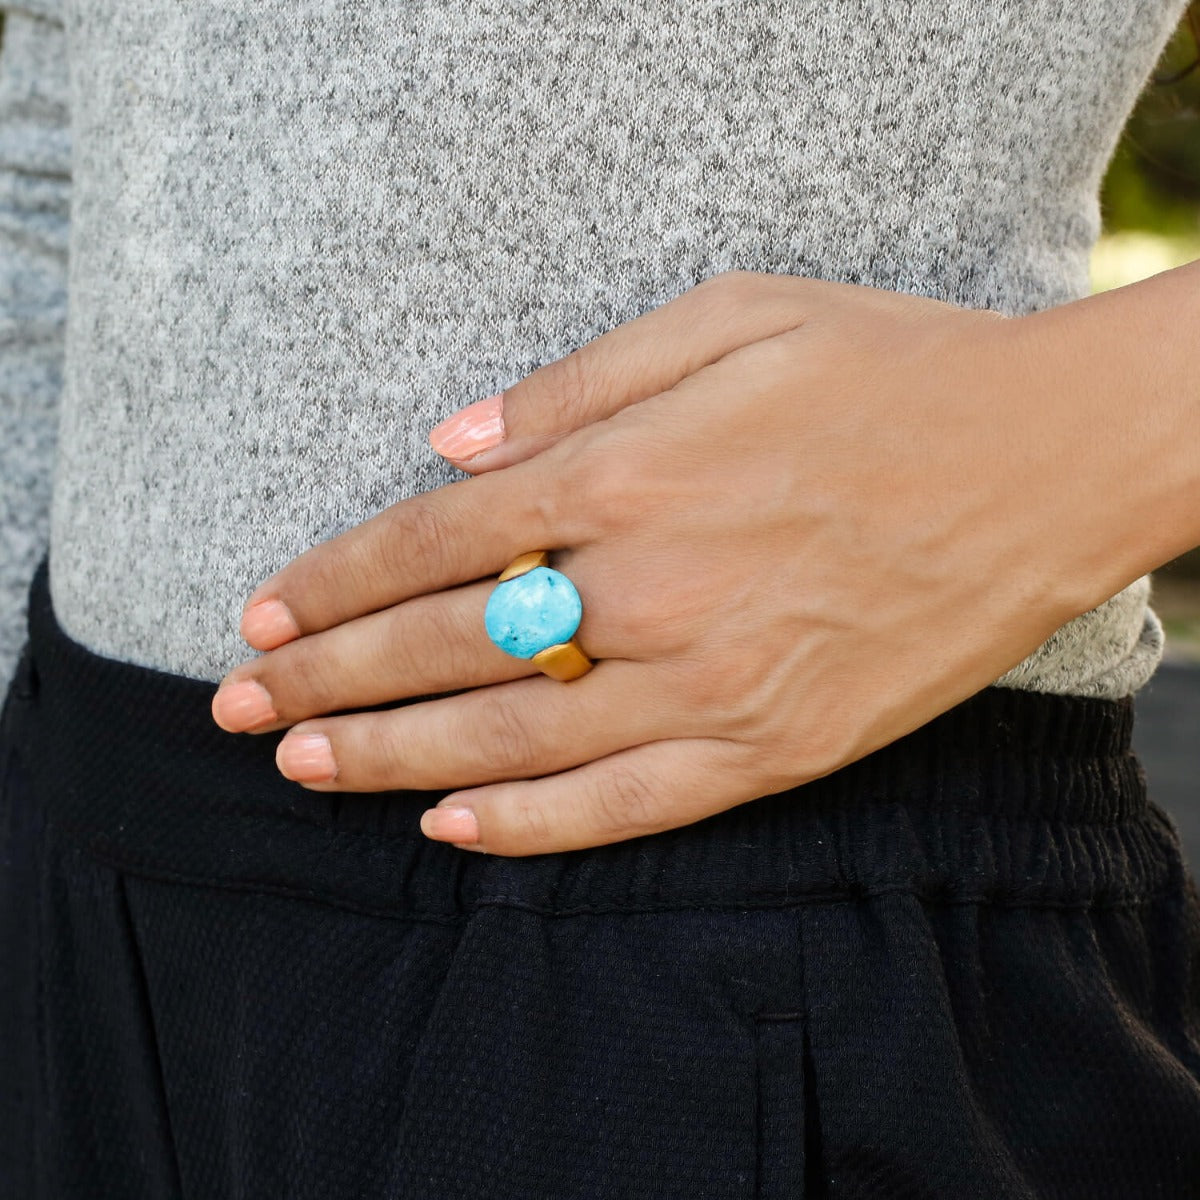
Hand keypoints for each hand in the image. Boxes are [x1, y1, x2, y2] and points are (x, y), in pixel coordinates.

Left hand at [210, 270, 1105, 855]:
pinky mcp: (773, 748)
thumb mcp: (733, 315)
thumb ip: (581, 380)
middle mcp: (653, 588)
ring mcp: (713, 682)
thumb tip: (451, 443)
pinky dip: (526, 826)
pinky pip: (624, 806)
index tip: (265, 612)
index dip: (336, 580)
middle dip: (328, 676)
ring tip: (303, 767)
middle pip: (449, 645)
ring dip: (390, 757)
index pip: (435, 540)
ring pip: (511, 738)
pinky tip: (446, 829)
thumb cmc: (889, 370)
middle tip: (239, 704)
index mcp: (632, 473)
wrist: (1047, 461)